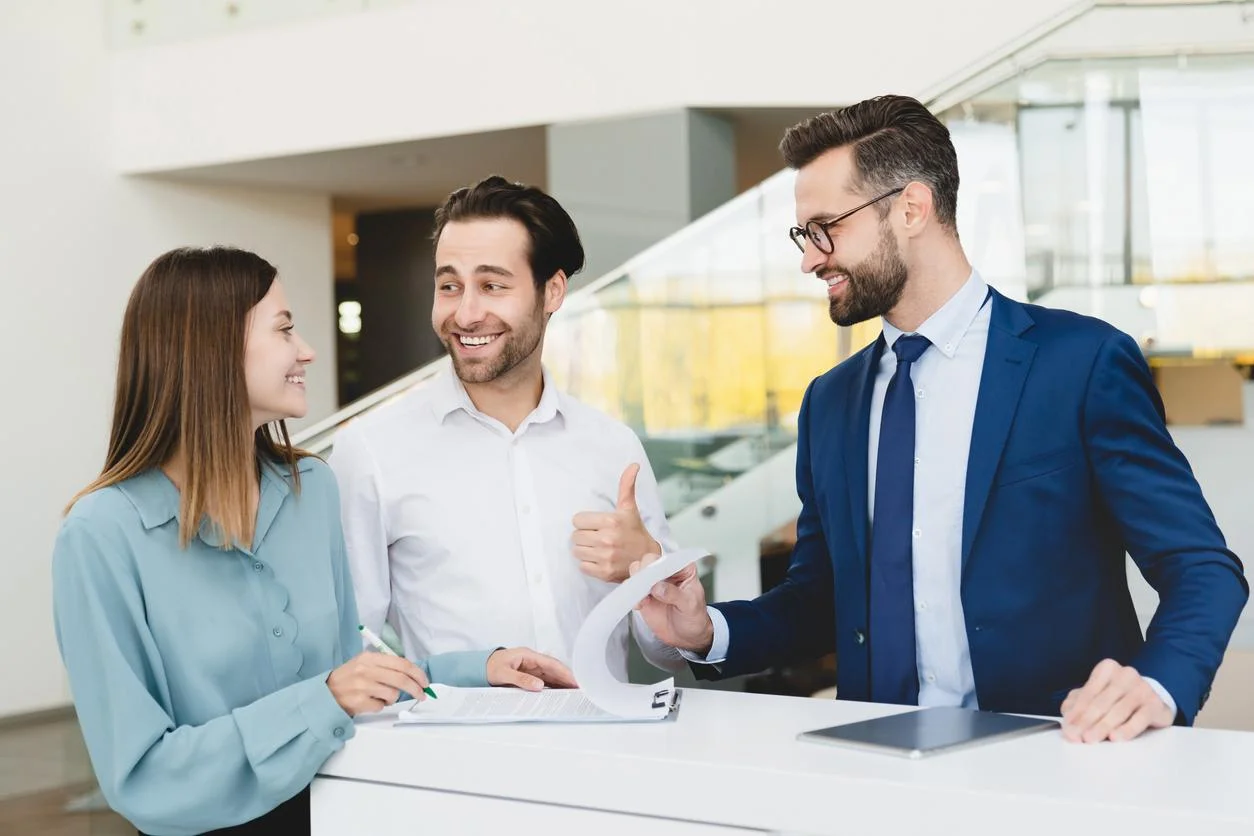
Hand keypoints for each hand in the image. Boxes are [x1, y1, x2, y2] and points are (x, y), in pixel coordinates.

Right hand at [327, 652, 431, 715]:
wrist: (325, 693)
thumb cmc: (349, 679)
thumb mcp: (364, 664)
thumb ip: (386, 666)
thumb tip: (412, 675)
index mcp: (370, 658)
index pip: (402, 664)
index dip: (417, 674)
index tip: (424, 682)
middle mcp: (366, 670)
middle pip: (401, 679)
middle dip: (416, 688)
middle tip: (422, 695)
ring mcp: (362, 686)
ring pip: (393, 694)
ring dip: (393, 698)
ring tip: (381, 696)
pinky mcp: (359, 702)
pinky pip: (381, 706)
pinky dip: (380, 706)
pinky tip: (370, 702)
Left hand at [487, 648, 578, 690]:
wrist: (479, 667)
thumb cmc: (490, 667)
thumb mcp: (503, 673)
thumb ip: (521, 679)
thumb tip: (539, 685)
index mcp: (528, 655)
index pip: (551, 663)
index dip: (564, 672)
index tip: (575, 681)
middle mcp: (533, 661)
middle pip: (554, 670)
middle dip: (567, 679)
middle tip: (580, 690)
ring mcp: (532, 668)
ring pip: (551, 676)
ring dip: (562, 684)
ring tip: (574, 694)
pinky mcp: (530, 675)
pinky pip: (545, 681)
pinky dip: (553, 687)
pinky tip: (560, 694)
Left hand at [571, 463, 659, 582]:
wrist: (648, 560)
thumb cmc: (635, 532)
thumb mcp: (629, 508)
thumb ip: (627, 485)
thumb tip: (634, 465)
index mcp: (611, 521)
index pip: (577, 520)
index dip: (586, 522)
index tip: (598, 525)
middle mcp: (608, 539)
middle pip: (575, 536)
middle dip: (585, 536)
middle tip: (599, 537)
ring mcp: (606, 557)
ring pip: (577, 551)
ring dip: (585, 550)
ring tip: (599, 548)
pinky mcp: (604, 572)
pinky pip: (582, 566)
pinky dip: (589, 564)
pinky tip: (601, 559)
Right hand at [629, 553, 714, 653]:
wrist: (686, 636)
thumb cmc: (694, 617)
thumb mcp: (690, 605)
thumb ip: (675, 594)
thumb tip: (658, 587)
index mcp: (683, 568)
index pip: (669, 559)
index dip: (660, 564)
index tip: (654, 576)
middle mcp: (666, 572)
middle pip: (649, 560)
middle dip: (644, 571)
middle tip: (646, 585)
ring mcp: (653, 582)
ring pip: (637, 571)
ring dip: (636, 582)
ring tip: (643, 596)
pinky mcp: (643, 594)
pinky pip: (632, 588)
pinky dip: (632, 595)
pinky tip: (640, 605)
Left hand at [1060, 659, 1173, 742]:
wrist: (1152, 702)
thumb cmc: (1117, 699)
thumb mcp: (1095, 697)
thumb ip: (1077, 704)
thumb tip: (1067, 718)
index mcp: (1107, 669)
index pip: (1088, 693)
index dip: (1076, 712)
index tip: (1067, 729)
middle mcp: (1126, 675)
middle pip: (1101, 702)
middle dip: (1086, 721)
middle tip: (1075, 736)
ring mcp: (1143, 688)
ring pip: (1119, 710)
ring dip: (1102, 726)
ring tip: (1090, 739)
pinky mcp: (1156, 704)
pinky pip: (1140, 718)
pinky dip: (1126, 729)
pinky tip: (1115, 737)